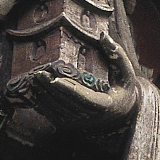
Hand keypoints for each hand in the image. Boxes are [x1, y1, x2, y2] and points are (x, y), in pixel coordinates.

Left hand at [13, 32, 140, 135]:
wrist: (120, 115)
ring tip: (33, 79)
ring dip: (43, 95)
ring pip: (57, 109)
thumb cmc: (122, 90)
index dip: (68, 88)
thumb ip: (117, 54)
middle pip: (67, 102)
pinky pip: (52, 115)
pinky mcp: (69, 125)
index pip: (84, 97)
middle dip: (50, 88)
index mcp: (105, 106)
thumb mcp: (126, 73)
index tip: (54, 78)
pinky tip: (33, 91)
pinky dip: (41, 104)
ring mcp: (78, 123)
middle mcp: (90, 118)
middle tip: (38, 73)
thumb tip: (103, 35)